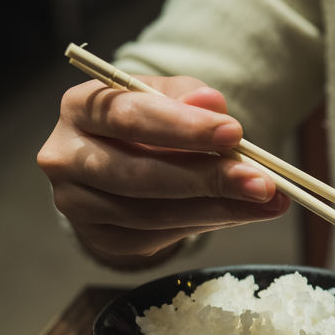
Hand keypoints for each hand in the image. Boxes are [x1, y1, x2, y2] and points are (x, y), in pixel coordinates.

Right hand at [38, 77, 289, 263]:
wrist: (119, 162)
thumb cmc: (149, 122)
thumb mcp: (168, 98)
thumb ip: (190, 99)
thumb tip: (213, 103)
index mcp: (79, 108)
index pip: (129, 116)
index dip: (183, 127)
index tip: (234, 133)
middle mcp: (66, 157)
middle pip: (139, 173)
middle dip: (207, 178)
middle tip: (262, 183)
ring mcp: (77, 203)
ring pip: (153, 212)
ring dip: (218, 208)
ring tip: (267, 201)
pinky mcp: (101, 237)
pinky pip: (159, 236)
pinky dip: (207, 223)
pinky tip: (241, 212)